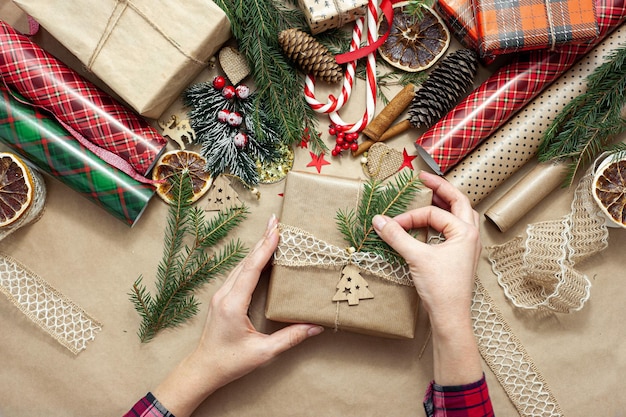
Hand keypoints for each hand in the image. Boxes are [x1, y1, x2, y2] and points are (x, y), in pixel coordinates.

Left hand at [153, 215, 323, 416]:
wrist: (203, 369)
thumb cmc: (230, 362)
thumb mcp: (263, 352)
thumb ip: (290, 338)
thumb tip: (315, 326)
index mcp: (233, 304)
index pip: (251, 269)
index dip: (265, 249)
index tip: (276, 231)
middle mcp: (224, 295)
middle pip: (246, 261)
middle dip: (262, 240)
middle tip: (276, 220)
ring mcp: (220, 295)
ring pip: (241, 265)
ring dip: (257, 248)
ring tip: (272, 232)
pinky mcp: (221, 298)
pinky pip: (238, 273)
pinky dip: (251, 260)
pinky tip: (260, 255)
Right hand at [372, 171, 482, 384]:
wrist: (450, 317)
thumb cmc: (441, 288)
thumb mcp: (416, 258)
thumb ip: (396, 236)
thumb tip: (378, 220)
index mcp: (465, 231)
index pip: (433, 214)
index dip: (411, 216)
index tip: (392, 224)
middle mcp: (471, 235)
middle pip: (459, 202)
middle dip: (441, 189)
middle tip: (425, 178)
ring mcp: (468, 247)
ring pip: (460, 215)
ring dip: (445, 204)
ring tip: (432, 195)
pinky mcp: (461, 257)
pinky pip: (455, 230)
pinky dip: (443, 221)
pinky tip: (433, 224)